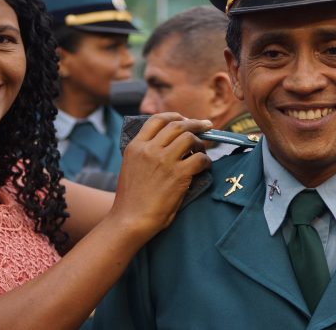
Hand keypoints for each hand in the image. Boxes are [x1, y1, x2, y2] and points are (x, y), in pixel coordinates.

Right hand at [109, 113, 211, 238]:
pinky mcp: (178, 174)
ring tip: (202, 151)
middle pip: (177, 125)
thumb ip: (144, 153)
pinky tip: (205, 167)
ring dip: (200, 143)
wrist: (129, 220)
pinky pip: (200, 158)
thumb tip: (167, 145)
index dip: (174, 116)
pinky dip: (206, 161)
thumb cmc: (131, 200)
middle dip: (195, 123)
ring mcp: (164, 160)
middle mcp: (149, 149)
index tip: (184, 119)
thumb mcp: (130, 167)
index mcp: (135, 146)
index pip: (156, 119)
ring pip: (189, 138)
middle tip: (206, 126)